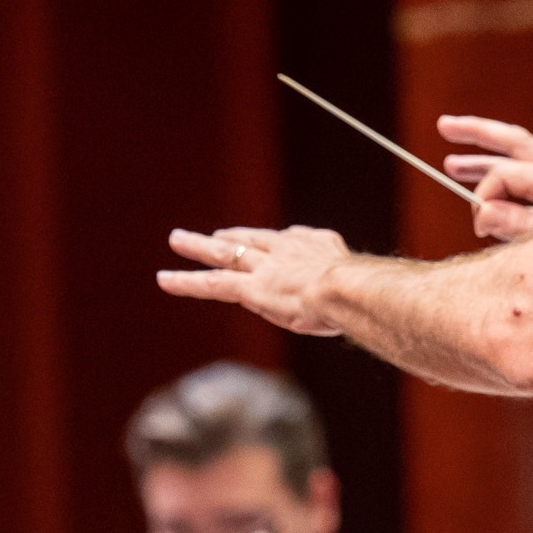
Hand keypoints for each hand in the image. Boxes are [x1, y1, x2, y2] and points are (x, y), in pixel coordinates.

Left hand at [157, 228, 351, 334]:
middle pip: (251, 240)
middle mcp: (284, 250)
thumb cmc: (364, 293)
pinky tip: (165, 280)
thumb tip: (367, 297)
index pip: (286, 243)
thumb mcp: (363, 285)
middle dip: (232, 237)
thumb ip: (354, 287)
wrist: (348, 288)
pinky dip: (186, 282)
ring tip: (176, 239)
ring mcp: (264, 268)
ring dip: (198, 247)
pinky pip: (211, 284)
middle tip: (214, 234)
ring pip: (224, 255)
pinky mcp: (249, 289)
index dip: (273, 245)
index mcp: (313, 246)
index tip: (267, 244)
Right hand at [438, 116, 532, 242]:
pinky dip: (505, 184)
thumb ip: (518, 227)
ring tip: (451, 164)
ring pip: (518, 161)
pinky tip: (488, 199)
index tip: (477, 225)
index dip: (482, 196)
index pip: (504, 174)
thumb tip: (482, 211)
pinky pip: (529, 185)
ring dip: (485, 159)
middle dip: (477, 133)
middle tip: (444, 125)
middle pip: (513, 143)